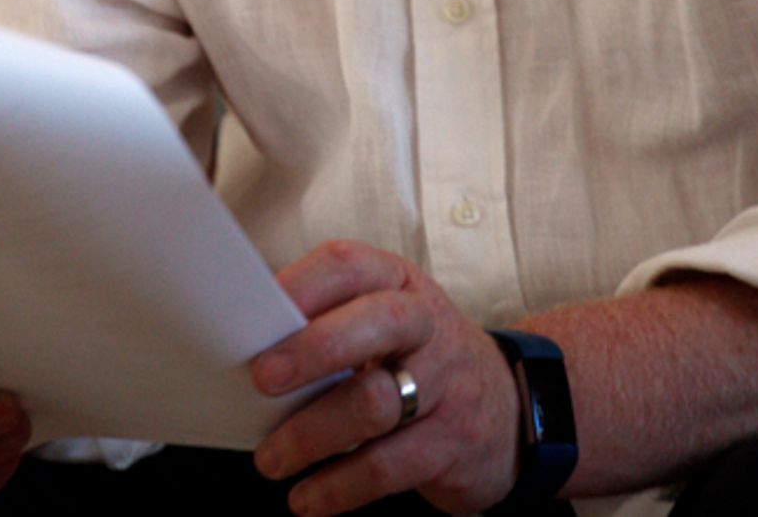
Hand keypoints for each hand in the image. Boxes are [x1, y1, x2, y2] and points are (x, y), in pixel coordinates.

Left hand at [250, 242, 519, 515]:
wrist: (508, 409)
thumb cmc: (418, 356)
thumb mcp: (385, 320)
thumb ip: (330, 319)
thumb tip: (249, 339)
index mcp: (397, 282)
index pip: (349, 265)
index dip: (301, 285)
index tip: (253, 314)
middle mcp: (425, 324)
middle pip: (374, 323)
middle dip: (313, 350)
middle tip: (261, 379)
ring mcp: (444, 383)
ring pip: (374, 403)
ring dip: (311, 435)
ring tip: (270, 459)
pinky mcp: (451, 444)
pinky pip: (387, 466)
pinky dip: (339, 486)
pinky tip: (306, 497)